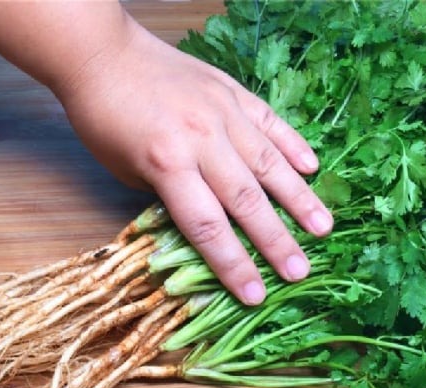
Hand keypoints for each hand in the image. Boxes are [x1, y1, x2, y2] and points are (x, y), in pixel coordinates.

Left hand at [53, 15, 332, 304]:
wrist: (102, 53)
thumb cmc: (104, 119)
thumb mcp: (124, 170)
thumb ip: (169, 195)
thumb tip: (205, 222)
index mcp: (167, 165)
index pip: (207, 227)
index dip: (234, 265)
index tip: (255, 296)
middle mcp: (202, 140)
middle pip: (247, 201)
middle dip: (276, 241)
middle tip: (301, 271)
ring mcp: (223, 113)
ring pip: (269, 163)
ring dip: (299, 198)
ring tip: (323, 227)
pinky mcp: (232, 91)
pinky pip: (270, 122)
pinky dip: (293, 145)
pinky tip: (312, 168)